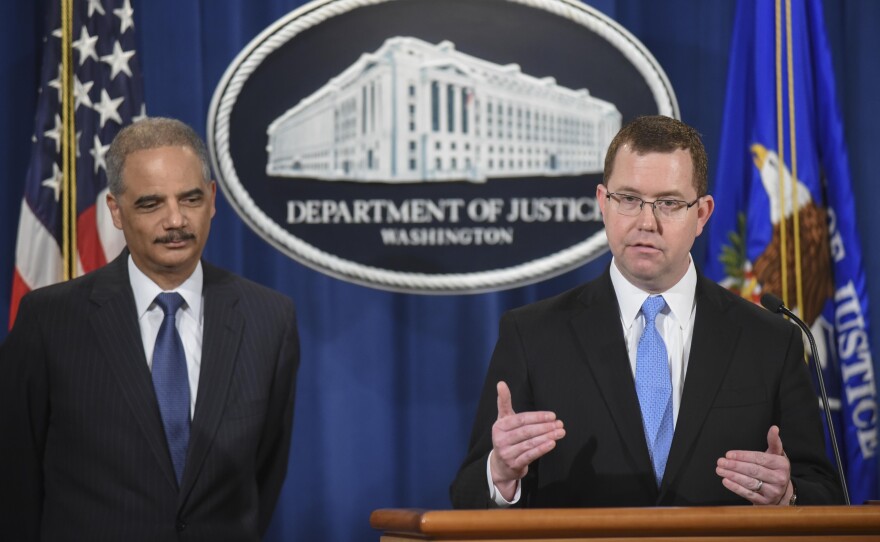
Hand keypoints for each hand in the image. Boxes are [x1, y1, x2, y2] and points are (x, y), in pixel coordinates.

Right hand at [489, 381, 564, 499]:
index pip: (521, 419)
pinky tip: (552, 443)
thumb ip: (504, 402)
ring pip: (529, 443)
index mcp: (499, 425)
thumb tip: (501, 382)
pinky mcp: (513, 464)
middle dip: (545, 427)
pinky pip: (530, 455)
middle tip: (560, 423)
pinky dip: (542, 449)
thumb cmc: (507, 437)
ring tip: (560, 432)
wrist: (501, 465)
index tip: (552, 415)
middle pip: (526, 431)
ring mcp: (506, 452)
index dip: (537, 417)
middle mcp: (500, 439)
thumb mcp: (504, 420)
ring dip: (547, 437)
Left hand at [716, 425, 793, 504]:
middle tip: (720, 461)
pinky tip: (726, 480)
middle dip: (735, 465)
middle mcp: (779, 479)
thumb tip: (774, 428)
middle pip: (753, 470)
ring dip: (732, 475)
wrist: (782, 493)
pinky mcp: (765, 502)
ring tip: (720, 469)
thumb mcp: (777, 455)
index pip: (759, 459)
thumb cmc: (775, 469)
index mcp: (782, 465)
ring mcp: (773, 491)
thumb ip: (773, 442)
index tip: (728, 454)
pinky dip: (735, 487)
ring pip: (750, 482)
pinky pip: (748, 494)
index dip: (743, 456)